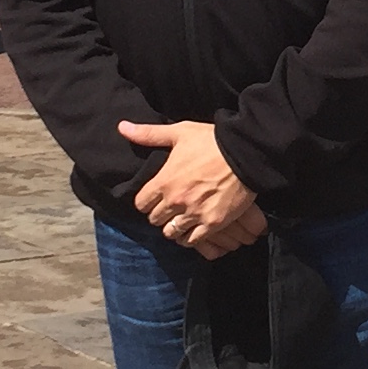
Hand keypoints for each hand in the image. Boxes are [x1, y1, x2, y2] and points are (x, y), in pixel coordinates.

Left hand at [118, 118, 264, 256]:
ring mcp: (194, 213)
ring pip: (171, 233)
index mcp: (164, 181)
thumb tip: (122, 127)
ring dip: (174, 228)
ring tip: (181, 221)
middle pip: (155, 220)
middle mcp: (176, 200)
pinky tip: (194, 230)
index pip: (141, 204)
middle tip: (170, 209)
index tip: (155, 198)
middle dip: (160, 215)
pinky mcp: (213, 223)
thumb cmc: (212, 141)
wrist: (245, 152)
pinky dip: (191, 238)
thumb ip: (148, 134)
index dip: (147, 202)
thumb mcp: (179, 133)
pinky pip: (193, 241)